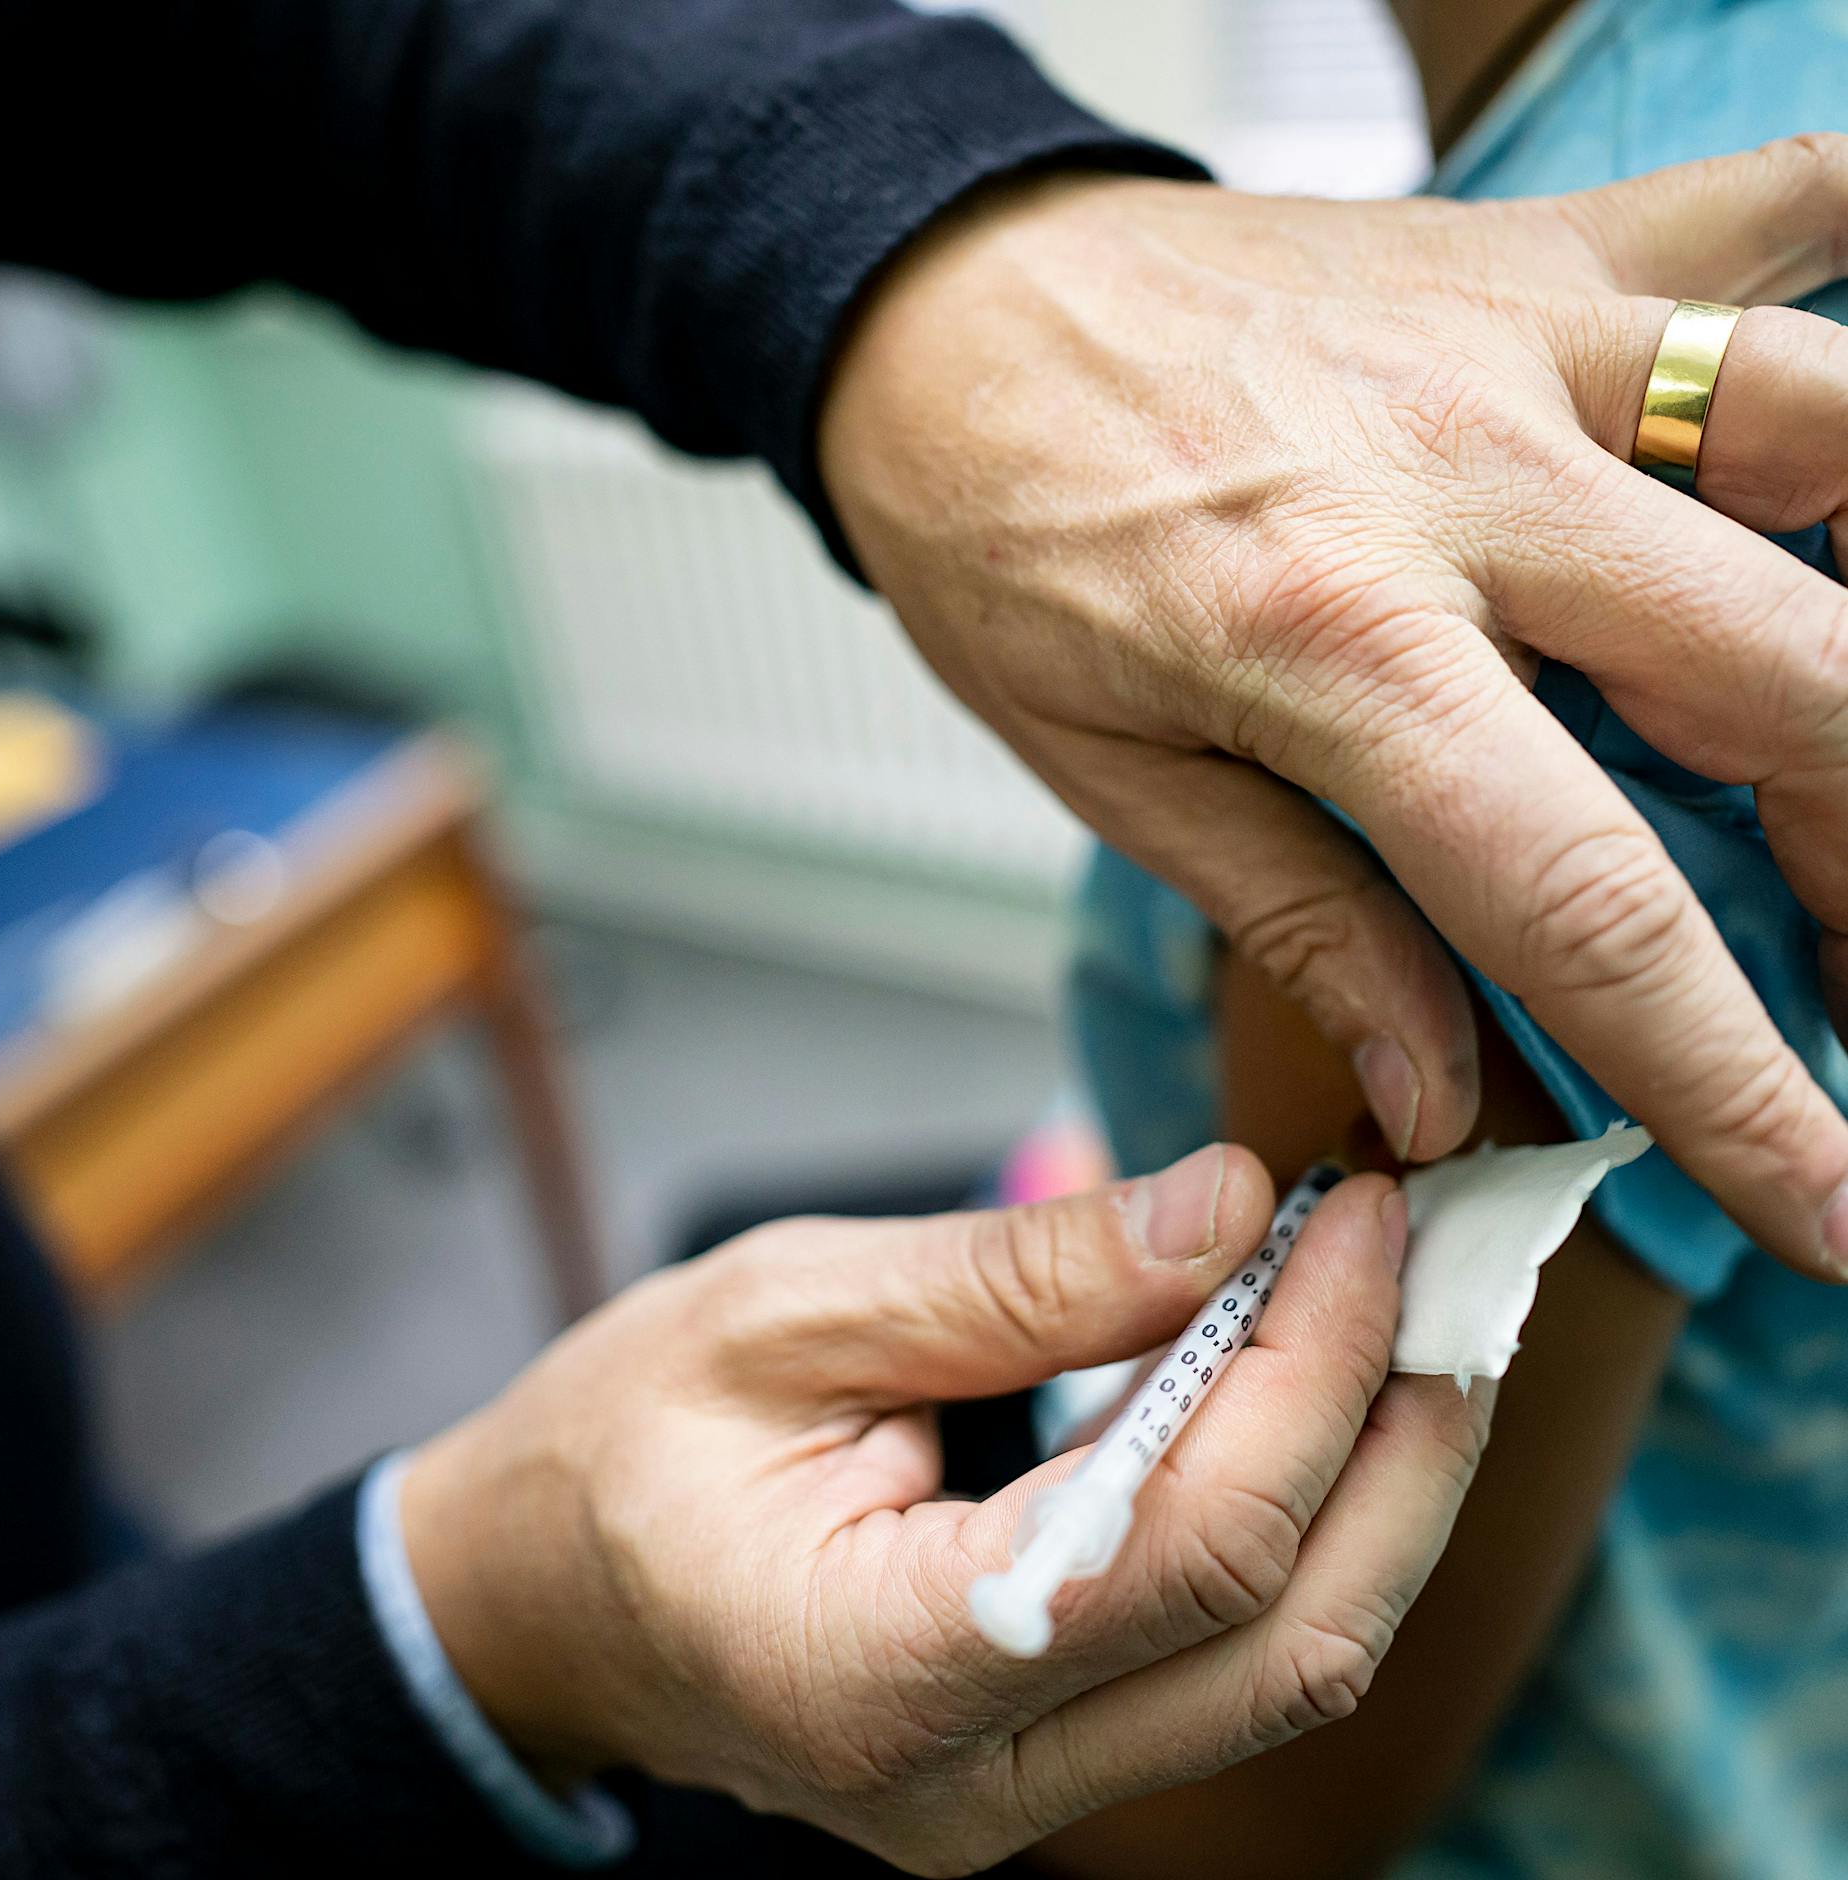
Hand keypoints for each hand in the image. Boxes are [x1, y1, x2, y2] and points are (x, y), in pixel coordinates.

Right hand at [399, 1151, 1484, 1875]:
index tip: (1354, 1211)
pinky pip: (1225, 1651)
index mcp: (879, 1671)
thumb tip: (1225, 1212)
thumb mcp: (782, 1309)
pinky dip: (1298, 1509)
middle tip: (1441, 1253)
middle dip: (1400, 1429)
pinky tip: (1312, 1383)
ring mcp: (1019, 1798)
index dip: (1309, 1368)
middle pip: (1291, 1637)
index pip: (1187, 1550)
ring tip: (1405, 1303)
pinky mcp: (1043, 1755)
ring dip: (1378, 1475)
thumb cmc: (613, 1442)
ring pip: (1288, 1661)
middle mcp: (976, 1786)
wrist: (528, 1595)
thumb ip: (1013, 1279)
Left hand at [819, 138, 1847, 1277]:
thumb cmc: (997, 538)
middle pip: (1799, 687)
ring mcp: (1525, 339)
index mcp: (1334, 644)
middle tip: (1843, 975)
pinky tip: (1838, 454)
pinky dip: (1845, 291)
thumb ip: (1305, 925)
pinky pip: (1784, 212)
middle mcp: (1465, 480)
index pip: (1588, 903)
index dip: (1734, 1083)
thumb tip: (1442, 1095)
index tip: (1830, 1205)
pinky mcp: (1543, 250)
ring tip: (1835, 752)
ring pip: (1846, 439)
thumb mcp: (1110, 772)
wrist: (942, 312)